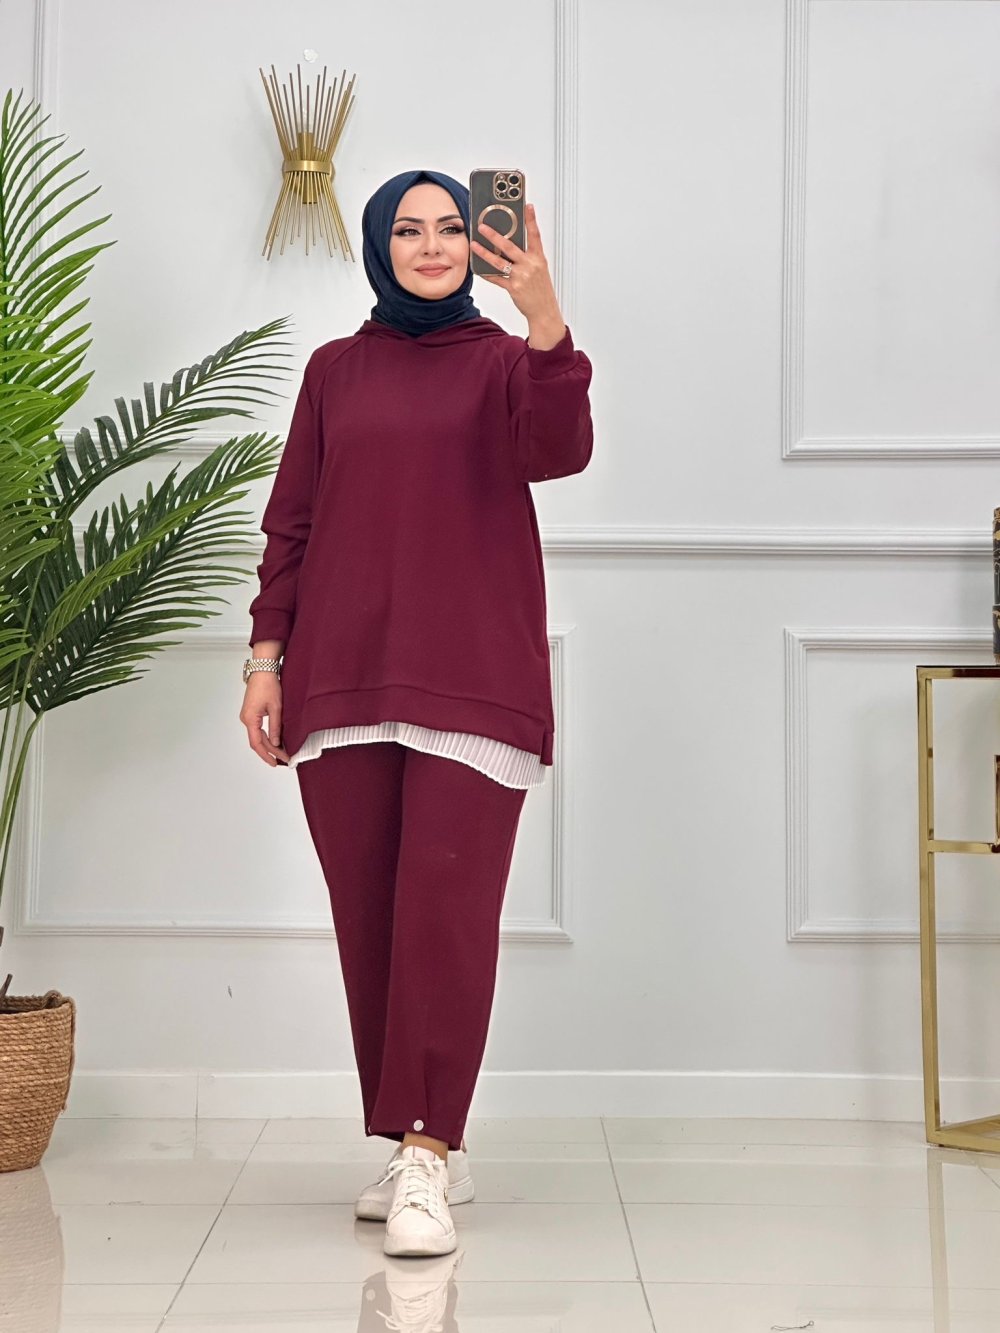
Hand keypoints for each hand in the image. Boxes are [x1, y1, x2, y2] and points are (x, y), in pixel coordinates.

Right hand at [240, 675, 289, 766]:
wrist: (263, 670)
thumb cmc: (268, 685)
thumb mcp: (276, 708)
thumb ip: (275, 727)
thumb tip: (276, 743)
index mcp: (250, 719)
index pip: (257, 743)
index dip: (267, 755)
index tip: (276, 762)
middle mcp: (246, 719)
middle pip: (257, 741)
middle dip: (270, 752)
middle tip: (284, 759)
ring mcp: (247, 716)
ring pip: (257, 736)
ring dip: (268, 745)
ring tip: (280, 754)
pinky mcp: (251, 713)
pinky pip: (257, 729)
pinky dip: (266, 737)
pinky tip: (274, 742)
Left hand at [471, 202, 562, 324]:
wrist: (544, 310)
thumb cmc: (541, 289)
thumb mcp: (539, 269)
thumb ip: (527, 256)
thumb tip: (510, 246)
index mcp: (538, 258)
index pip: (535, 235)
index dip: (531, 220)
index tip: (528, 206)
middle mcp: (530, 265)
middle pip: (509, 246)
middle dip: (494, 235)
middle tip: (483, 227)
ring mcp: (521, 276)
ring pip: (499, 261)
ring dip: (484, 252)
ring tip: (474, 245)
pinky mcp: (513, 287)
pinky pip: (496, 278)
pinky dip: (486, 273)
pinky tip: (478, 268)